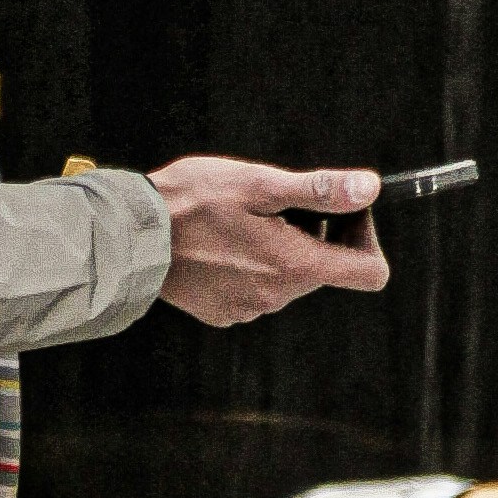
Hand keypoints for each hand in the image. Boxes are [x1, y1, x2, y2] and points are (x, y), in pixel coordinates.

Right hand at [149, 158, 389, 325]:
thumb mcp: (260, 184)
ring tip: (240, 222)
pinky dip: (249, 267)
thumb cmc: (190, 203)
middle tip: (277, 205)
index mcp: (294, 265)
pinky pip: (255, 290)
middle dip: (314, 236)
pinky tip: (221, 244)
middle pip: (324, 270)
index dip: (366, 240)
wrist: (129, 239)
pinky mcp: (224, 313)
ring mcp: (249, 309)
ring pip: (288, 279)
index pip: (368, 273)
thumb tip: (368, 189)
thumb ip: (320, 190)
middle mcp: (277, 296)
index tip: (342, 215)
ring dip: (279, 250)